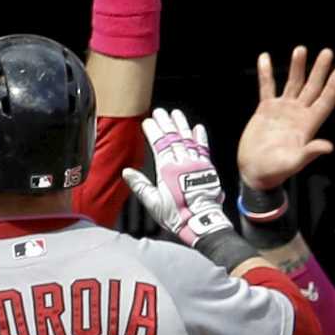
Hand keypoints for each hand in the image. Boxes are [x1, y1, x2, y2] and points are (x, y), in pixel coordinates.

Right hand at [122, 108, 231, 245]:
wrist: (201, 222)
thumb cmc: (177, 215)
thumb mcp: (153, 203)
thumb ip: (140, 185)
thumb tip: (126, 172)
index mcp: (167, 170)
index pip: (158, 144)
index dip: (153, 131)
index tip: (148, 122)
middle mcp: (182, 162)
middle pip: (173, 137)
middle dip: (166, 123)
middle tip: (160, 112)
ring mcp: (197, 164)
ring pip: (188, 139)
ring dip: (182, 125)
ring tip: (176, 114)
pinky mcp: (208, 169)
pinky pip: (204, 148)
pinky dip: (200, 137)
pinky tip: (198, 128)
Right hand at [235, 46, 334, 191]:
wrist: (254, 172)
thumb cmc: (275, 171)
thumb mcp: (294, 163)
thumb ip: (310, 153)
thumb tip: (328, 147)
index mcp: (307, 125)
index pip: (324, 101)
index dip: (333, 87)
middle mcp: (298, 114)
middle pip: (312, 87)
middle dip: (319, 70)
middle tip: (327, 52)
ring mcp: (282, 110)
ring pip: (292, 84)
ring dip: (297, 67)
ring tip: (300, 50)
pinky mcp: (265, 109)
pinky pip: (267, 87)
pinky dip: (266, 73)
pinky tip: (265, 58)